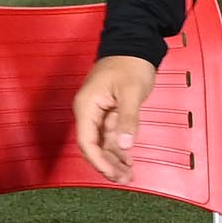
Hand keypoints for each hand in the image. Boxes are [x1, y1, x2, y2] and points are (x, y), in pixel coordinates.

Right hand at [70, 54, 157, 183]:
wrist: (134, 43)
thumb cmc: (130, 63)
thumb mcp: (130, 92)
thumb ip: (127, 119)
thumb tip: (125, 145)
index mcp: (86, 106)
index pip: (87, 142)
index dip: (99, 161)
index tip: (113, 174)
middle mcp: (88, 111)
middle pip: (93, 146)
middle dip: (108, 164)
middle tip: (124, 179)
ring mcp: (98, 112)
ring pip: (102, 143)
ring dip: (114, 159)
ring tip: (129, 175)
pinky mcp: (108, 111)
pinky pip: (110, 135)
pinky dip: (119, 148)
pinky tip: (128, 160)